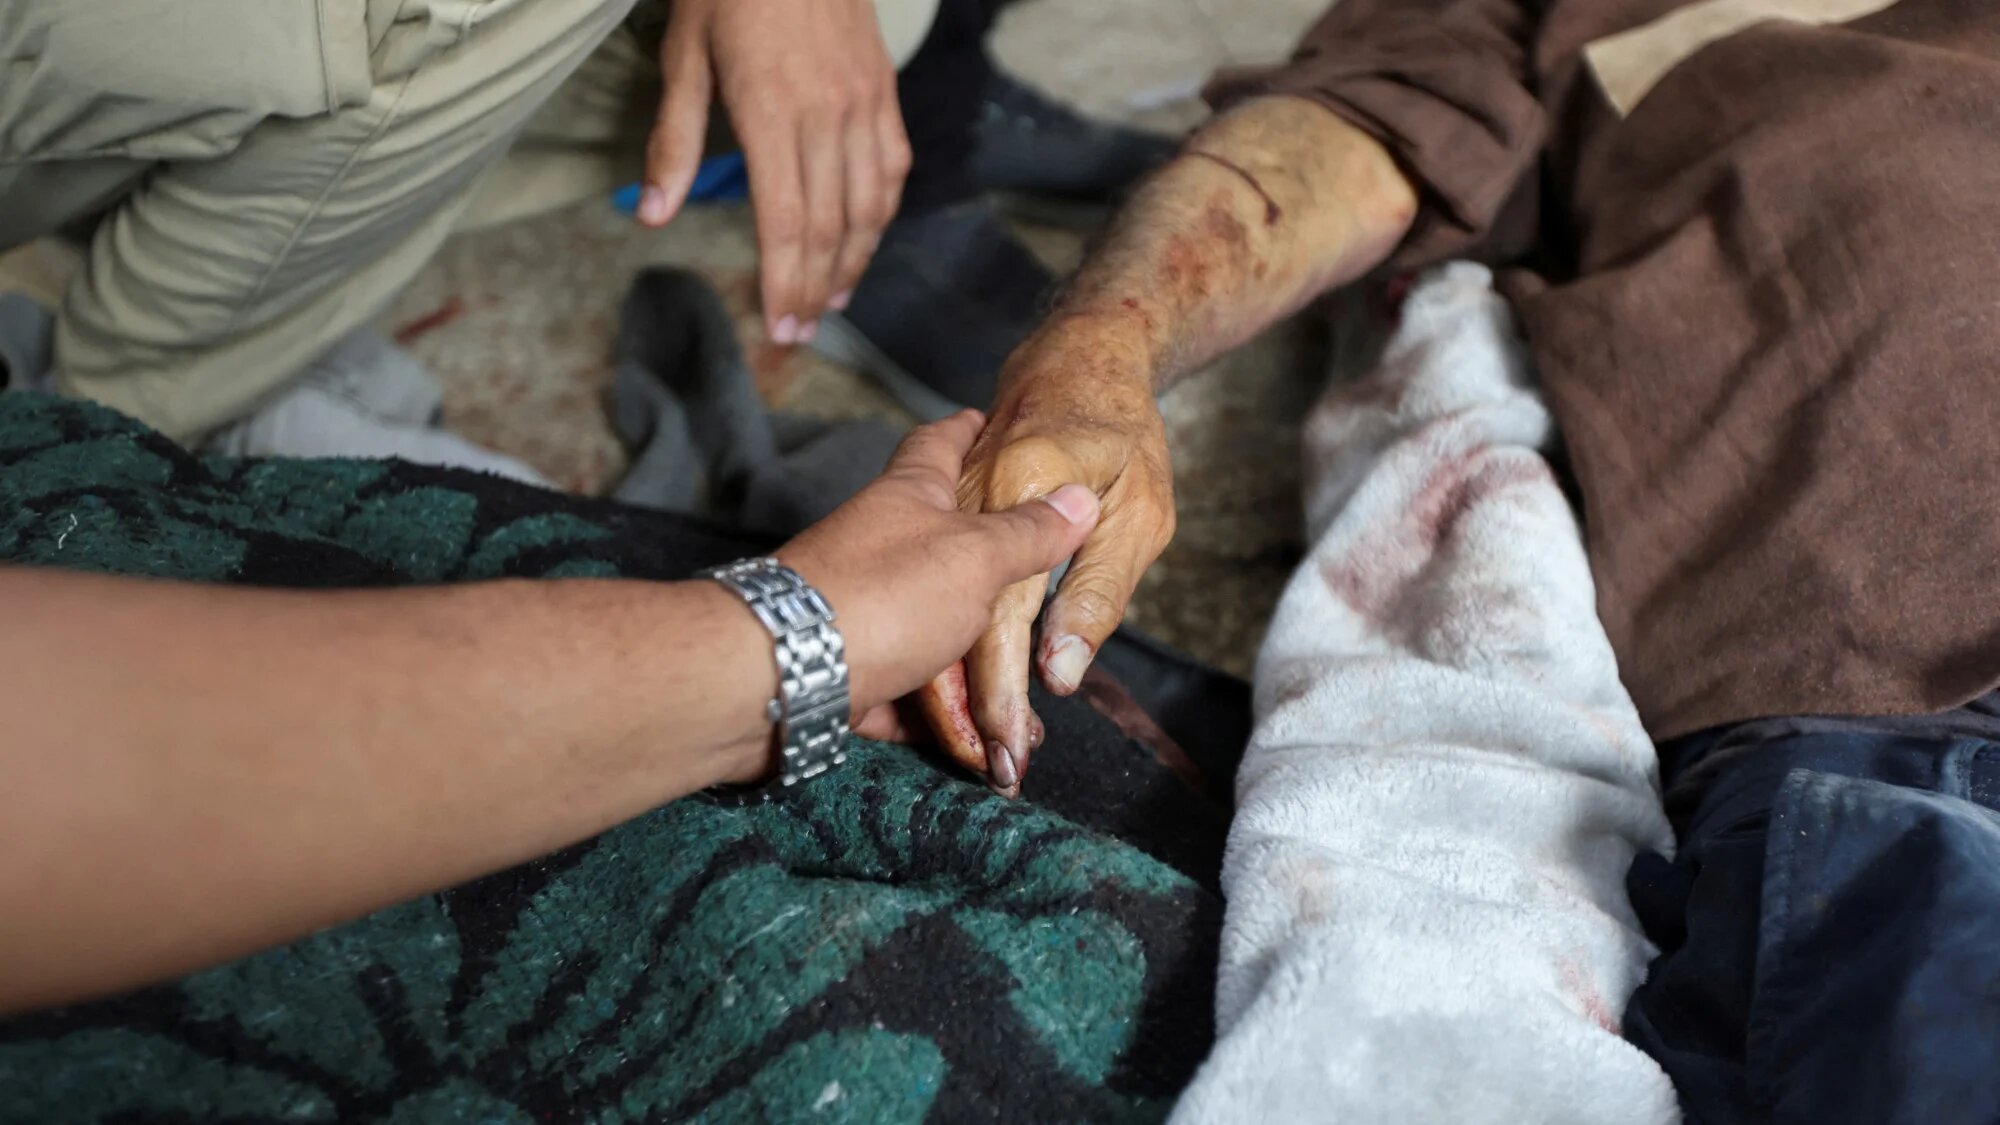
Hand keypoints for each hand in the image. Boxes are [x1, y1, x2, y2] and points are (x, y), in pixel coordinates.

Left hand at [639, 0, 910, 345]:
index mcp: (772, 111)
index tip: (778, 326)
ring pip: (869, 206)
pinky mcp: (882, 89)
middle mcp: (827, 113)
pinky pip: (892, 168)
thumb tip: (654, 215)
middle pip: (831, 227)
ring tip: (830, 300)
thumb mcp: (684, 55)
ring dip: (852, 263)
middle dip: (815, 289)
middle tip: (799, 332)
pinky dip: (879, 215)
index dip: (784, 282)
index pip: (787, 222)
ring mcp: (863, 101)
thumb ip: (673, 140)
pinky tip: (862, 241)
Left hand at [776, 411, 1100, 742]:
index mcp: (909, 497)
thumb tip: (1080, 498)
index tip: (984, 418)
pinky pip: (905, 694)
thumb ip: (1028, 534)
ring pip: (930, 636)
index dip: (964, 429)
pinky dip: (940, 721)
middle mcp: (880, 547)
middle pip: (940, 551)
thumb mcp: (974, 555)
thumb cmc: (882, 595)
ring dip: (974, 675)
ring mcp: (862, 611)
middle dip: (989, 580)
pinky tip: (977, 748)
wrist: (781, 676)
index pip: (938, 443)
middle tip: (1037, 601)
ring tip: (1024, 717)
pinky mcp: (849, 671)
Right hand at [951, 317, 1175, 785]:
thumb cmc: (1121, 432)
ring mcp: (938, 501)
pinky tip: (967, 685)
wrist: (1078, 351)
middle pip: (946, 626)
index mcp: (1020, 494)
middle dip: (966, 709)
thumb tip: (1062, 672)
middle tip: (996, 770)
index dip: (1000, 694)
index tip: (1009, 749)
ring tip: (982, 743)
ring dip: (949, 683)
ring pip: (924, 611)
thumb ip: (1098, 592)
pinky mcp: (929, 506)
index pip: (998, 620)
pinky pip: (919, 584)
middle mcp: (964, 499)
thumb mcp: (1141, 513)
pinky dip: (940, 641)